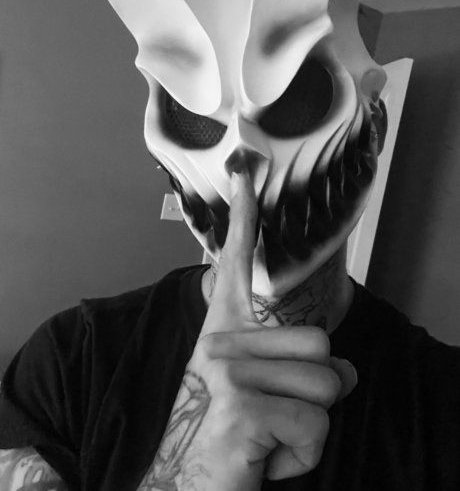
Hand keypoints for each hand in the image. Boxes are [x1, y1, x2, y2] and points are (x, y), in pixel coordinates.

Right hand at [143, 172, 356, 490]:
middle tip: (277, 412)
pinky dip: (303, 455)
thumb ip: (302, 364)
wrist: (189, 477)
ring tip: (270, 435)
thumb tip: (348, 369)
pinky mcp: (243, 407)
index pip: (236, 263)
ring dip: (311, 425)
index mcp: (227, 328)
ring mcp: (231, 371)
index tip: (243, 175)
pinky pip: (317, 429)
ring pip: (329, 385)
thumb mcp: (264, 387)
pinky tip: (267, 456)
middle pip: (322, 343)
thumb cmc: (229, 430)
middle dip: (318, 389)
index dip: (244, 219)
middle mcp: (224, 340)